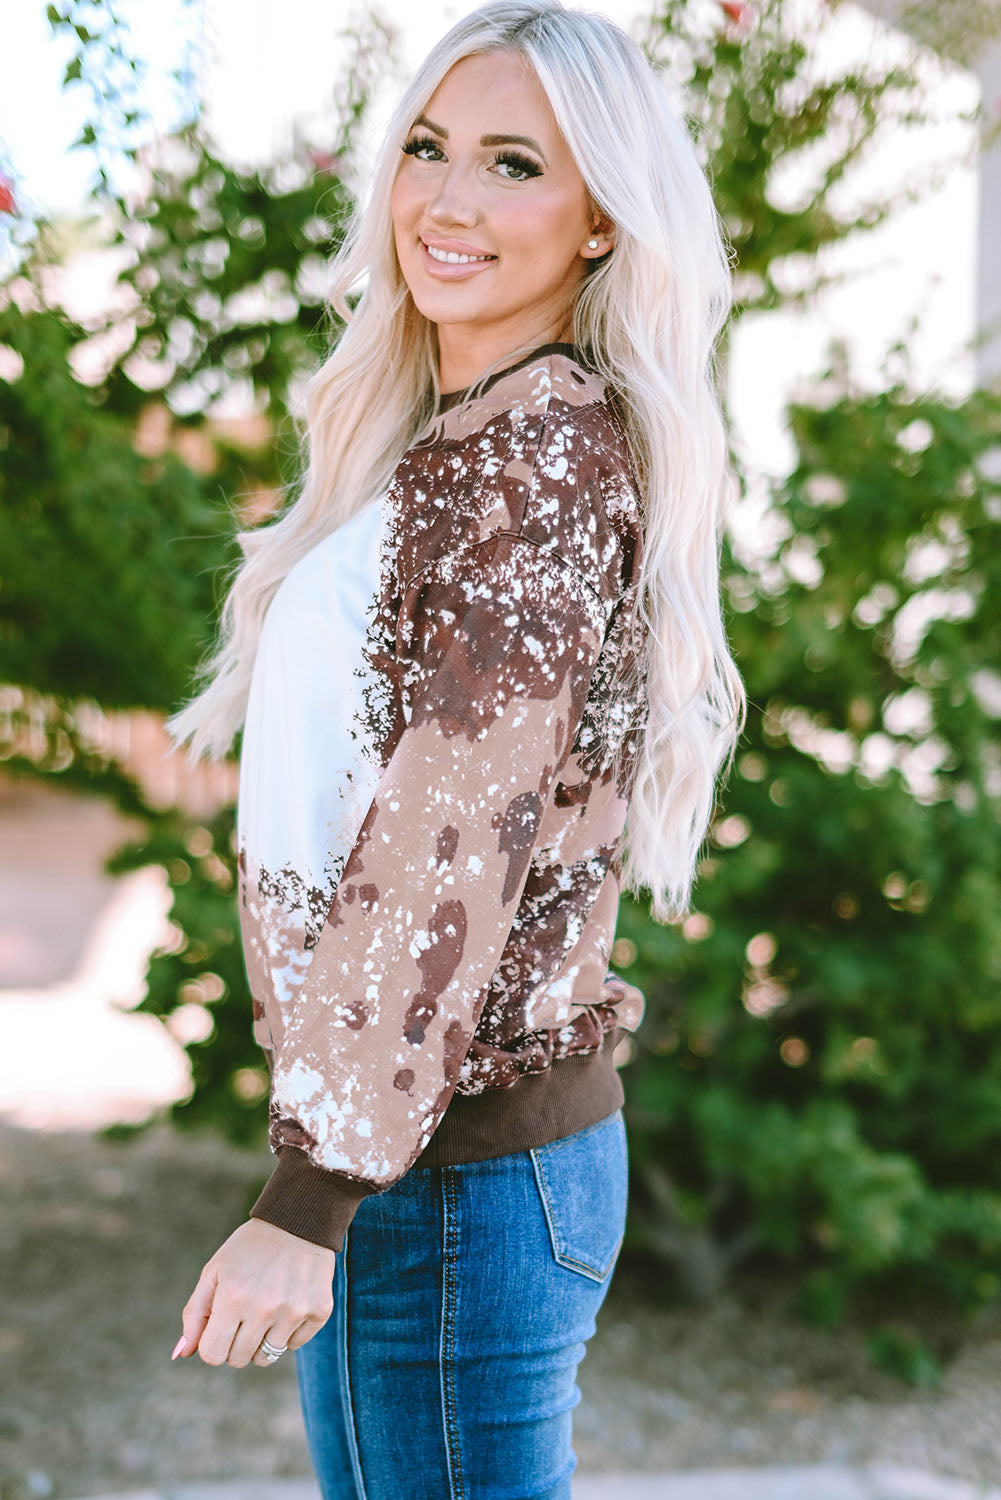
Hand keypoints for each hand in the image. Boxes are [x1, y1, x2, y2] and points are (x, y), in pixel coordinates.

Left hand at [172, 1218, 335, 1368]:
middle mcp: (264, 1309)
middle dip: (235, 1342)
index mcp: (233, 1298)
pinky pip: (295, 1345)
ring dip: (261, 1339)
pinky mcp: (319, 1311)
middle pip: (239, 1359)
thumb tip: (184, 1353)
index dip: (212, 1343)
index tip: (220, 1325)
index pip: (212, 1355)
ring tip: (266, 1308)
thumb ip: (196, 1313)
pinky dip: (288, 1331)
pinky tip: (289, 1301)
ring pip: (267, 1357)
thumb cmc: (250, 1247)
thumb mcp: (215, 1271)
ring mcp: (294, 1312)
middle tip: (244, 1313)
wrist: (300, 1219)